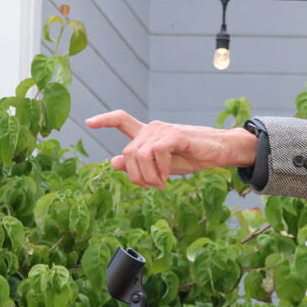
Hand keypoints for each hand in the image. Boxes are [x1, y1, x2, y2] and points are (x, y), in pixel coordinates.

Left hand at [84, 110, 256, 188]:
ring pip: (140, 154)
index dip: (105, 120)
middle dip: (135, 176)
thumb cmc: (192, 157)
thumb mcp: (161, 166)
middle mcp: (152, 128)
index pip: (122, 120)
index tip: (88, 123)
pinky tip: (166, 178)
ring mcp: (163, 130)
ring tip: (161, 184)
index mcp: (148, 134)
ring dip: (148, 176)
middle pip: (128, 152)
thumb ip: (138, 164)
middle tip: (152, 187)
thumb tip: (112, 162)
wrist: (219, 152)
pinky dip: (159, 169)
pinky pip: (156, 152)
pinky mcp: (175, 135)